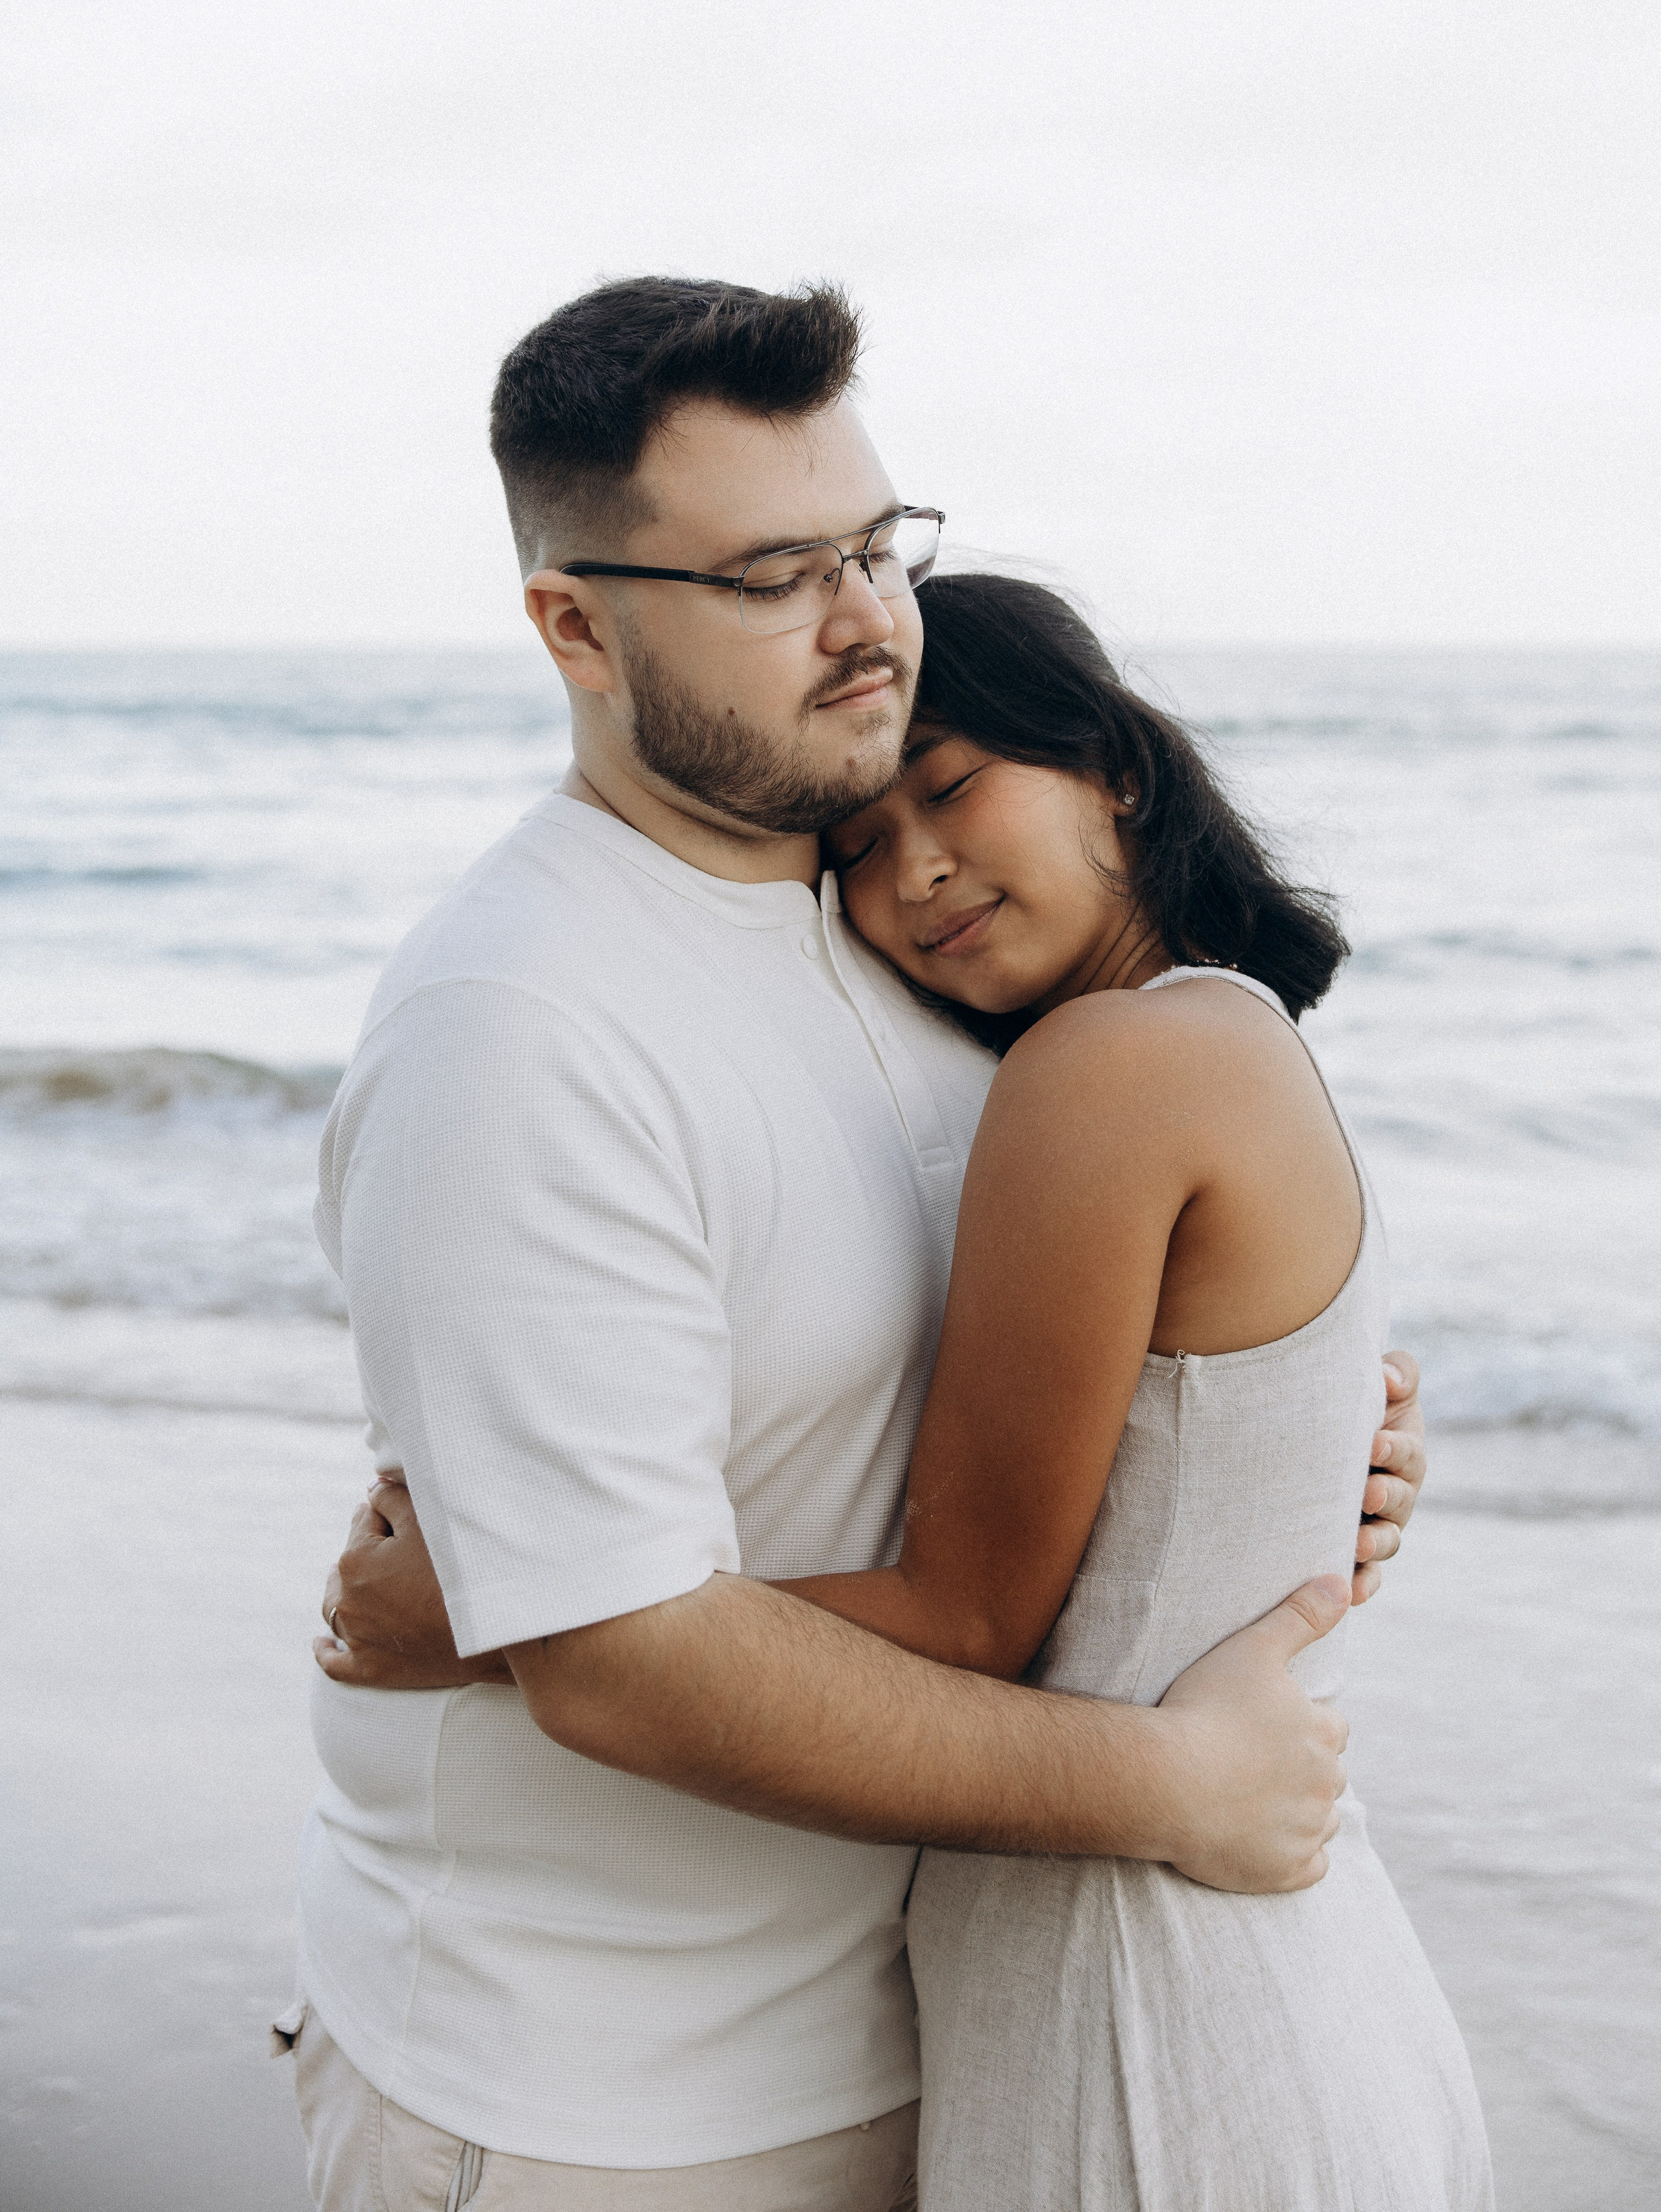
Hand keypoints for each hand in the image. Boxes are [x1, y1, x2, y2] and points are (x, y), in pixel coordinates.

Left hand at [314, 1475, 513, 1689]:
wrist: (491, 1632)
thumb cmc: (460, 1569)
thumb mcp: (428, 1520)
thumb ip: (392, 1497)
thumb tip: (370, 1490)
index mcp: (355, 1560)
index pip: (364, 1523)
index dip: (387, 1515)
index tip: (409, 1517)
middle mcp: (347, 1600)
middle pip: (349, 1564)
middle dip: (368, 1551)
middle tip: (399, 1546)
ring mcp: (356, 1638)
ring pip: (336, 1608)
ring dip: (344, 1591)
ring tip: (357, 1580)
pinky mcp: (370, 1670)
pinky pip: (335, 1662)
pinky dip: (327, 1650)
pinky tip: (320, 1643)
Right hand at [1155, 1575, 1349, 1891]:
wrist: (1164, 1779)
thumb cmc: (1203, 1707)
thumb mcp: (1254, 1647)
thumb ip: (1301, 1615)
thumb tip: (1343, 1582)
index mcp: (1324, 1732)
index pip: (1330, 1727)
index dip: (1297, 1724)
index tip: (1260, 1724)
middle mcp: (1327, 1784)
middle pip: (1327, 1775)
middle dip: (1299, 1769)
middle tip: (1248, 1760)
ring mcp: (1307, 1831)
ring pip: (1320, 1820)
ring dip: (1296, 1811)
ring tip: (1246, 1797)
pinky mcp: (1287, 1872)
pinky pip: (1309, 1868)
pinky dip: (1291, 1857)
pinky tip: (1256, 1837)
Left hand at [1352, 1350, 1426, 1603]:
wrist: (1314, 1439)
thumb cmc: (1350, 1410)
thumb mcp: (1379, 1386)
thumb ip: (1397, 1373)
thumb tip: (1389, 1377)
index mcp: (1403, 1452)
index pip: (1406, 1451)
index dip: (1394, 1448)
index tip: (1373, 1443)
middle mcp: (1396, 1493)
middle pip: (1399, 1499)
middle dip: (1386, 1495)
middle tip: (1368, 1491)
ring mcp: (1378, 1526)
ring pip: (1386, 1541)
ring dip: (1375, 1543)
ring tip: (1357, 1542)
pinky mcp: (1357, 1555)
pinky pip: (1367, 1576)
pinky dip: (1363, 1584)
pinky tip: (1352, 1591)